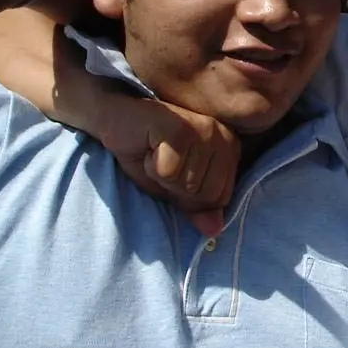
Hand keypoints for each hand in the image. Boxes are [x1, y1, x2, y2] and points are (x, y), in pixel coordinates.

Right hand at [98, 94, 240, 237]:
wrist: (118, 117)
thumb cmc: (147, 151)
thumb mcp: (173, 187)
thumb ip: (197, 206)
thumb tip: (214, 230)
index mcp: (230, 149)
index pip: (220, 199)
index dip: (190, 197)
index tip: (173, 172)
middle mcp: (224, 136)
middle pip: (206, 195)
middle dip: (175, 188)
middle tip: (161, 161)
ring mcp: (205, 130)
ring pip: (188, 185)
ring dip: (162, 176)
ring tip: (155, 152)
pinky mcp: (181, 128)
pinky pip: (169, 171)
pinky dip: (151, 166)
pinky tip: (147, 145)